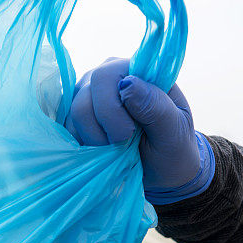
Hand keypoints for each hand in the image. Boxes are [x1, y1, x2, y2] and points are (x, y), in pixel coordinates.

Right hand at [64, 58, 214, 204]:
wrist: (163, 172)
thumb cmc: (172, 148)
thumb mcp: (174, 130)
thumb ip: (155, 106)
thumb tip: (127, 83)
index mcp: (134, 70)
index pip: (105, 76)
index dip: (111, 110)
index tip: (132, 133)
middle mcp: (107, 75)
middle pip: (84, 98)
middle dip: (104, 129)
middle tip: (125, 143)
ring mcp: (88, 94)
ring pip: (75, 115)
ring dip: (96, 140)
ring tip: (117, 147)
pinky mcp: (76, 116)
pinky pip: (68, 130)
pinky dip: (86, 145)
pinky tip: (105, 149)